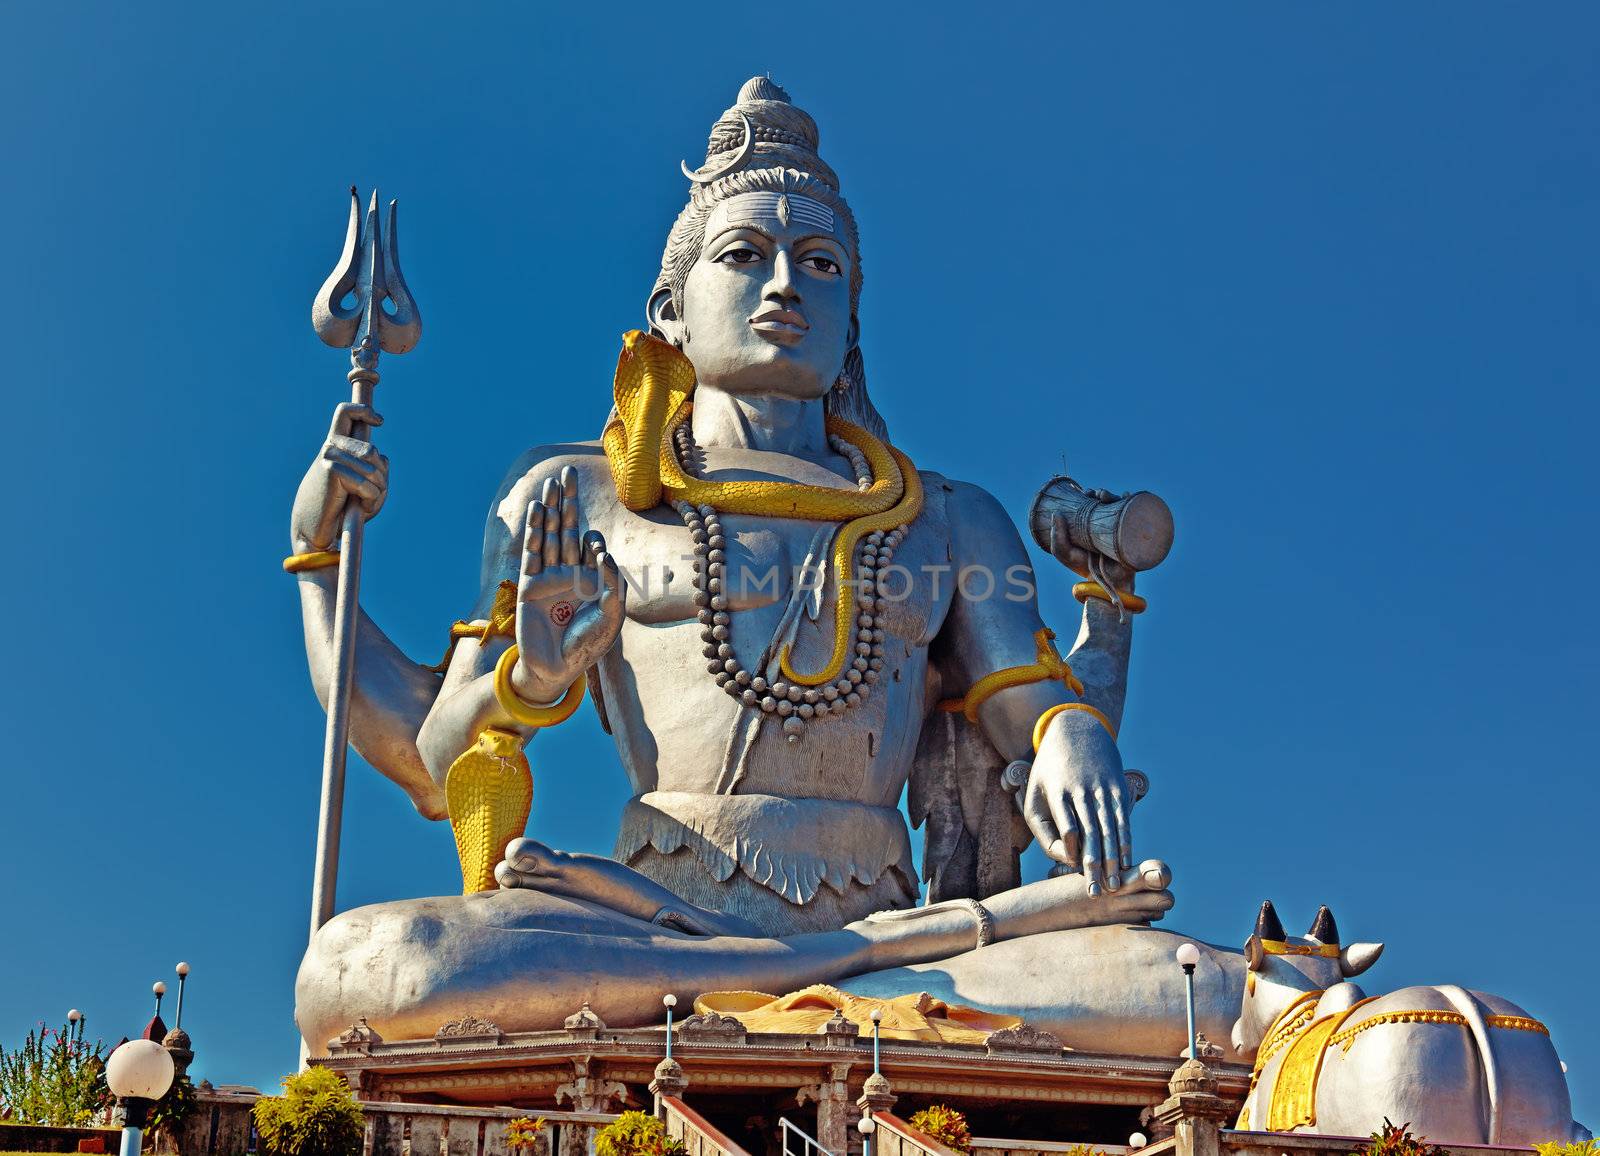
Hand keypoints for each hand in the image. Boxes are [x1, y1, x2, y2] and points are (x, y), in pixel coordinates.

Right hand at [290, 403, 388, 551]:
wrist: (313, 528)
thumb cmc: (340, 508)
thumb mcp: (363, 485)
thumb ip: (376, 468)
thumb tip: (382, 457)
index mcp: (336, 445)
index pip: (345, 414)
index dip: (363, 412)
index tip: (379, 421)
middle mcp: (331, 447)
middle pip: (373, 452)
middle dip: (381, 476)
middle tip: (373, 495)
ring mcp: (330, 456)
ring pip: (373, 470)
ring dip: (377, 491)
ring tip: (365, 503)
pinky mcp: (332, 471)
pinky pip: (367, 485)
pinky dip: (371, 500)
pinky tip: (360, 508)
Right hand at [510, 467, 625, 702]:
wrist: (558, 668)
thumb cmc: (588, 645)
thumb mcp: (611, 614)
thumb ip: (612, 582)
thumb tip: (602, 551)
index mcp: (591, 579)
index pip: (591, 546)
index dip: (593, 540)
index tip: (594, 543)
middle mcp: (569, 573)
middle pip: (568, 529)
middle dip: (569, 501)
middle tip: (569, 471)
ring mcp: (547, 578)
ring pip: (549, 535)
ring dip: (551, 509)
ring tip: (552, 482)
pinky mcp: (528, 586)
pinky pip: (532, 552)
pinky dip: (535, 530)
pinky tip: (538, 509)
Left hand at [1021, 709, 1132, 894]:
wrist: (1077, 732)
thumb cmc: (1050, 774)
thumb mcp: (1035, 795)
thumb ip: (1043, 830)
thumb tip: (1066, 857)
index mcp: (1058, 791)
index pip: (1067, 826)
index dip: (1072, 849)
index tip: (1075, 868)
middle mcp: (1083, 790)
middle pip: (1091, 833)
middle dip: (1094, 865)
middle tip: (1095, 893)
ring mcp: (1103, 789)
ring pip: (1109, 830)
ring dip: (1112, 860)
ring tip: (1113, 885)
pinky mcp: (1118, 788)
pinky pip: (1123, 820)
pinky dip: (1125, 842)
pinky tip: (1125, 861)